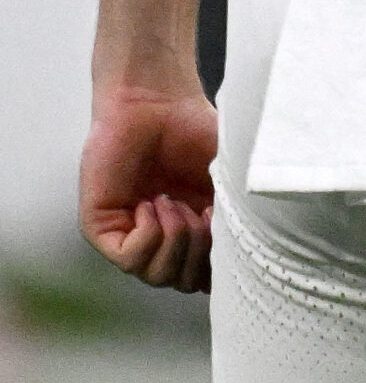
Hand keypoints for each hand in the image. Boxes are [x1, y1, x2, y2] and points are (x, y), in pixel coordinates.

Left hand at [80, 84, 218, 294]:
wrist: (157, 100)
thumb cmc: (197, 129)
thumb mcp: (230, 178)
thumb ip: (238, 217)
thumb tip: (246, 257)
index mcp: (196, 230)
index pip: (206, 276)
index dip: (222, 265)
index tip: (231, 232)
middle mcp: (163, 237)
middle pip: (184, 282)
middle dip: (201, 252)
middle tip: (205, 213)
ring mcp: (132, 233)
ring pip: (157, 275)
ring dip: (176, 240)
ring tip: (176, 203)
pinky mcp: (102, 227)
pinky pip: (129, 257)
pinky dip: (150, 234)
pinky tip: (154, 203)